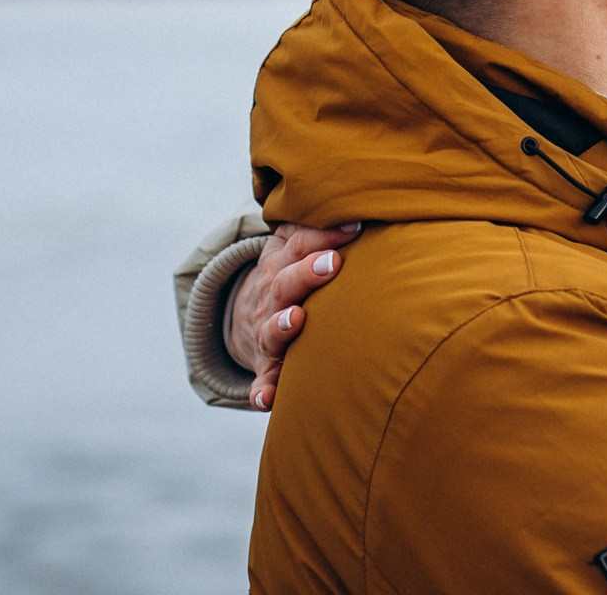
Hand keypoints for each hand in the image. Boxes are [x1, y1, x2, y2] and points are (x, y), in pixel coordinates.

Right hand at [227, 220, 360, 410]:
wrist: (250, 312)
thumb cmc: (290, 269)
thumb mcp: (292, 242)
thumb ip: (313, 224)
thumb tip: (356, 205)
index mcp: (281, 263)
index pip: (300, 245)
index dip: (324, 236)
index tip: (354, 227)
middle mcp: (272, 297)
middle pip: (286, 283)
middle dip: (307, 273)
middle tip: (333, 264)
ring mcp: (266, 332)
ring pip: (271, 330)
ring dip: (283, 325)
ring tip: (298, 319)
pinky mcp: (266, 366)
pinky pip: (262, 381)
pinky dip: (262, 391)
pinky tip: (267, 399)